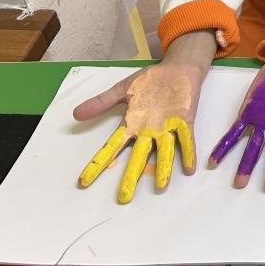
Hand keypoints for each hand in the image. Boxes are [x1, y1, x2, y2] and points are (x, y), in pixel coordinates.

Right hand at [74, 61, 202, 202]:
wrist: (177, 68)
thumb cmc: (150, 81)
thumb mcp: (122, 90)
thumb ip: (101, 102)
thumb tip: (75, 114)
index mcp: (132, 125)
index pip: (112, 147)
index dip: (99, 163)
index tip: (84, 182)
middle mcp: (149, 132)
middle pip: (138, 157)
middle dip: (131, 176)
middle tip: (124, 197)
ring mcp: (167, 128)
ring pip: (164, 151)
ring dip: (163, 168)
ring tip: (162, 186)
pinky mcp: (185, 121)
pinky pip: (186, 139)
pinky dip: (188, 152)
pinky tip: (189, 168)